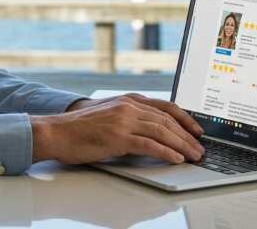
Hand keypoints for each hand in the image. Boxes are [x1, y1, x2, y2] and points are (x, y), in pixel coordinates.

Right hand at [31, 93, 203, 164]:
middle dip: (187, 136)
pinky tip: (175, 158)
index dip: (185, 118)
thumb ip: (130, 117)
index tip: (198, 129)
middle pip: (167, 120)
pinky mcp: (117, 136)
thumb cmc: (80, 128)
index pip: (165, 106)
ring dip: (182, 145)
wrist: (56, 131)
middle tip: (200, 148)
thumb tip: (153, 131)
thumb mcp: (110, 114)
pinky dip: (166, 152)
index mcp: (128, 99)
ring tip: (193, 156)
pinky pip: (149, 144)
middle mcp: (128, 106)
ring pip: (162, 131)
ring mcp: (123, 120)